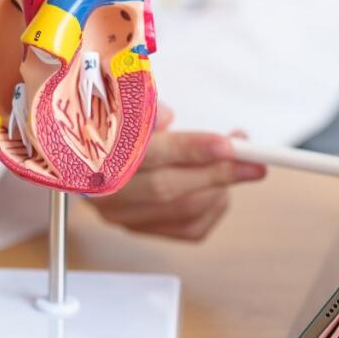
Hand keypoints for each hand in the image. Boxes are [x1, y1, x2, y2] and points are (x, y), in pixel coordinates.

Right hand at [86, 105, 266, 240]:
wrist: (83, 158)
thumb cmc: (110, 126)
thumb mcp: (120, 106)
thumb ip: (142, 110)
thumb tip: (166, 117)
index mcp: (99, 156)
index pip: (150, 155)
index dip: (192, 150)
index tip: (229, 144)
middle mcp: (108, 191)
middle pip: (169, 189)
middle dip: (219, 174)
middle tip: (255, 163)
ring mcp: (123, 216)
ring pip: (182, 212)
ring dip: (219, 189)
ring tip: (234, 167)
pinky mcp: (140, 231)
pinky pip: (189, 230)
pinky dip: (213, 210)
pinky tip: (217, 190)